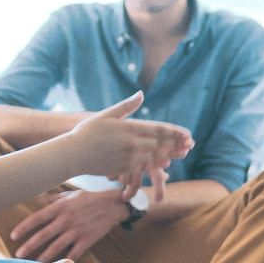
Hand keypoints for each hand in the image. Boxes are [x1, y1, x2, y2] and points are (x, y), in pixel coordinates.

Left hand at [10, 190, 125, 261]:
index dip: (23, 227)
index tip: (13, 236)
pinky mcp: (87, 240)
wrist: (113, 205)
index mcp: (60, 208)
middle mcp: (66, 220)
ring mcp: (76, 231)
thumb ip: (55, 200)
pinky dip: (65, 261)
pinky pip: (73, 253)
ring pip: (56, 248)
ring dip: (43, 257)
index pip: (37, 218)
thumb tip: (41, 200)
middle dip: (28, 246)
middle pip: (43, 236)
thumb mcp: (72, 195)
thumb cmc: (91, 199)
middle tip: (17, 254)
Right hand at [70, 93, 192, 197]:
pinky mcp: (124, 168)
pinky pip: (144, 167)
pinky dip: (156, 165)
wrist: (72, 153)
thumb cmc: (87, 132)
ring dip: (171, 154)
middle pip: (161, 144)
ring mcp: (128, 157)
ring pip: (156, 156)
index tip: (187, 133)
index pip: (158, 130)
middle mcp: (132, 143)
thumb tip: (141, 94)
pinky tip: (165, 165)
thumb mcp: (107, 114)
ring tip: (183, 153)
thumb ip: (127, 106)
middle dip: (177, 144)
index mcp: (129, 127)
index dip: (175, 132)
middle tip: (190, 144)